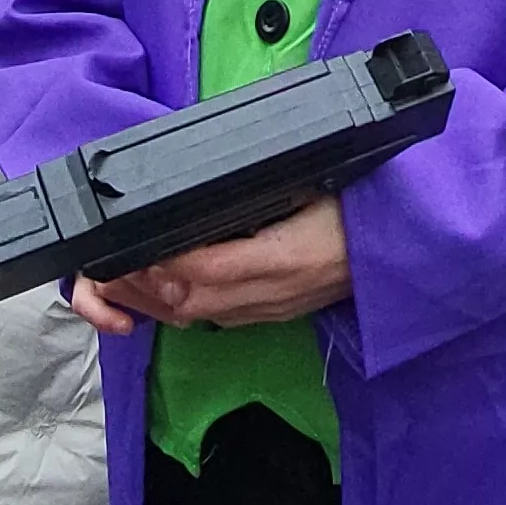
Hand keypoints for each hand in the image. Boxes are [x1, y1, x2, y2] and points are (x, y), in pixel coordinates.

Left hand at [67, 196, 352, 334]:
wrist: (402, 247)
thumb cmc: (358, 207)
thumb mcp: (311, 186)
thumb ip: (259, 191)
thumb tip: (203, 191)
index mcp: (281, 259)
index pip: (201, 271)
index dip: (159, 265)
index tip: (129, 247)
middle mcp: (271, 294)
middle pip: (186, 302)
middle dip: (138, 287)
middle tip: (103, 265)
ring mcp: (270, 310)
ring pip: (193, 316)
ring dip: (149, 302)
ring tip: (116, 280)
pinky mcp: (271, 315)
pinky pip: (211, 319)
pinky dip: (175, 307)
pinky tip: (157, 291)